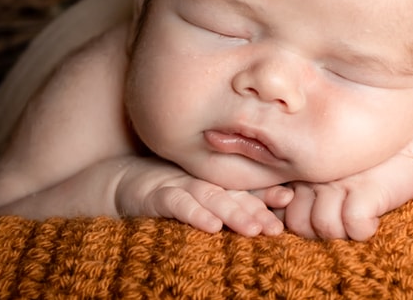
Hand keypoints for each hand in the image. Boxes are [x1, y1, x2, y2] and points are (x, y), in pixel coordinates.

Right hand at [115, 156, 292, 235]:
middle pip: (233, 195)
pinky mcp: (156, 196)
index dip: (267, 194)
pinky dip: (195, 213)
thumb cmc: (170, 192)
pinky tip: (211, 225)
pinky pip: (177, 204)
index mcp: (216, 184)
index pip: (246, 190)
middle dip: (256, 210)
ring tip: (253, 229)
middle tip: (275, 227)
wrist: (123, 183)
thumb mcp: (202, 198)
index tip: (289, 199)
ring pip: (210, 198)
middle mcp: (202, 183)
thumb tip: (277, 204)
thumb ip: (232, 201)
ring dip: (233, 212)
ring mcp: (180, 186)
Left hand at [278, 153, 412, 240]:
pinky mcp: (365, 189)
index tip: (321, 215)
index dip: (296, 220)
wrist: (409, 147)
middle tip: (343, 213)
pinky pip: (354, 226)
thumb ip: (304, 192)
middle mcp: (314, 173)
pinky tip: (374, 214)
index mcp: (301, 171)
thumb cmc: (365, 168)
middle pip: (298, 223)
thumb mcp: (329, 177)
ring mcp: (338, 180)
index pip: (282, 210)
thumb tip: (284, 221)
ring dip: (344, 229)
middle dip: (318, 228)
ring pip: (324, 227)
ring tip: (359, 211)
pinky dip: (366, 228)